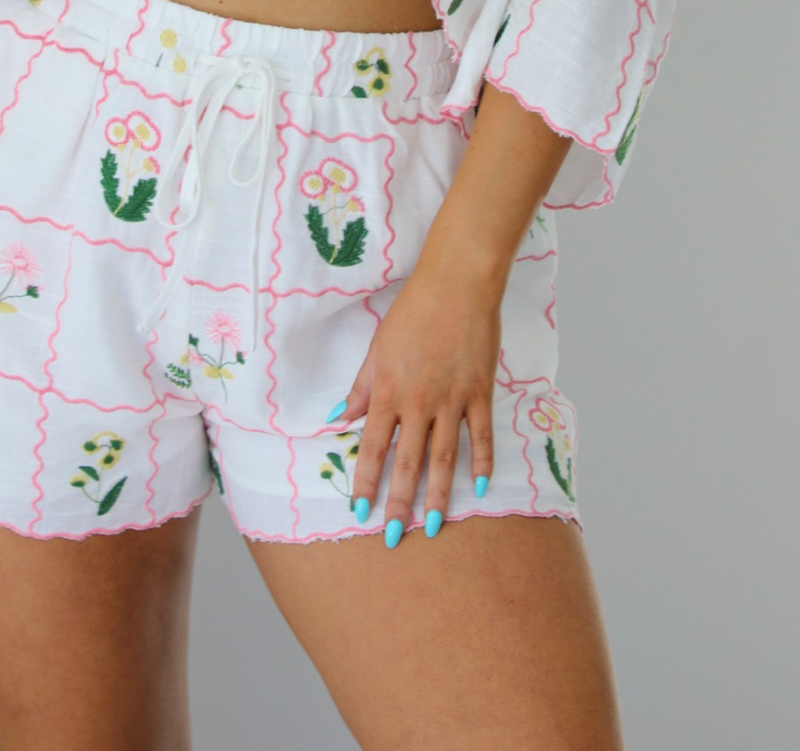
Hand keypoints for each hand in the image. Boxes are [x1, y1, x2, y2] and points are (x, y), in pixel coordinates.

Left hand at [338, 254, 502, 541]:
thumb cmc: (412, 312)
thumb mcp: (377, 348)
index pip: (373, 447)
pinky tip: (480, 489)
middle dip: (399, 502)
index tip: (359, 513)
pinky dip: (482, 463)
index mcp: (388, 390)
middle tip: (394, 537)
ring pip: (444, 457)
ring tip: (435, 527)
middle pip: (407, 462)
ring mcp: (453, 399)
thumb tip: (339, 419)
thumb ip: (362, 387)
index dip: (366, 482)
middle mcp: (419, 401)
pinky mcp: (480, 393)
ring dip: (439, 495)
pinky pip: (481, 436)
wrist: (456, 285)